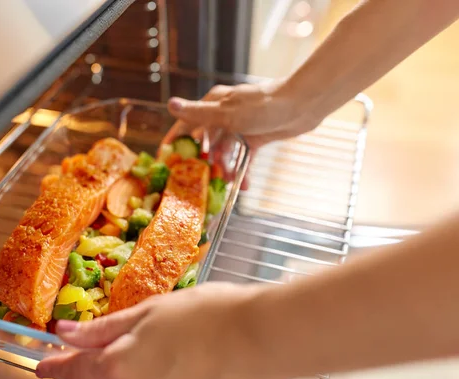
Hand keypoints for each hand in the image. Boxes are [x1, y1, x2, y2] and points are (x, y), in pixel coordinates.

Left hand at [36, 282, 278, 378]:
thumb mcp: (149, 312)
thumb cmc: (207, 316)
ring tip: (114, 376)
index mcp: (120, 367)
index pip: (74, 370)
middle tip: (78, 371)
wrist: (259, 339)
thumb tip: (65, 333)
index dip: (56, 366)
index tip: (43, 365)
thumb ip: (104, 328)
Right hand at [162, 81, 322, 188]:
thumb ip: (199, 113)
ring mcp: (240, 126)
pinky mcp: (255, 137)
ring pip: (225, 152)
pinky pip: (243, 157)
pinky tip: (243, 184)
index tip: (166, 160)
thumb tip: (170, 105)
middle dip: (203, 162)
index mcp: (213, 104)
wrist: (302, 105)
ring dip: (224, 168)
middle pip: (206, 142)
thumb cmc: (264, 105)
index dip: (175, 141)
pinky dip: (242, 170)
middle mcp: (224, 115)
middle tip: (198, 181)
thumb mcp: (228, 113)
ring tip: (226, 183)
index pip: (186, 123)